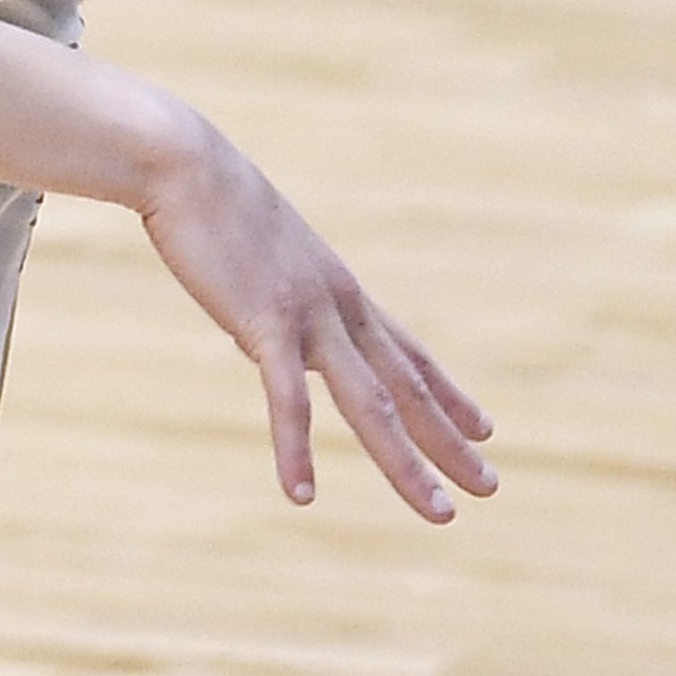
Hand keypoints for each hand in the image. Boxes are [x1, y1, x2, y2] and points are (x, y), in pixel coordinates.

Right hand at [141, 133, 498, 520]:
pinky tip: (302, 495)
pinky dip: (295, 450)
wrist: (185, 163)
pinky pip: (286, 399)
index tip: (485, 427)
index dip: (450, 394)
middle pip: (408, 388)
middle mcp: (340, 306)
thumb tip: (258, 336)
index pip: (410, 352)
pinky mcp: (265, 321)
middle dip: (450, 442)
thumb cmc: (210, 202)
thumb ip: (270, 299)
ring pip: (372, 404)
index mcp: (341, 290)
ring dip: (406, 464)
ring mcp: (309, 316)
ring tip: (439, 512)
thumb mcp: (259, 257)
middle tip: (490, 487)